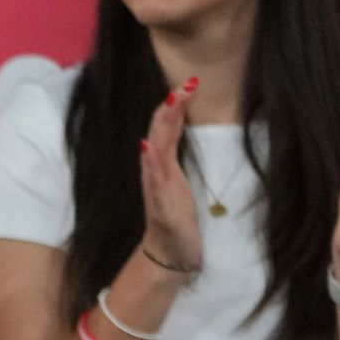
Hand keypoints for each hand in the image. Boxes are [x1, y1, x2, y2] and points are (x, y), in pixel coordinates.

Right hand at [137, 74, 206, 276]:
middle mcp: (156, 173)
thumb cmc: (177, 221)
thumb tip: (168, 134)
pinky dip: (150, 163)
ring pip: (155, 151)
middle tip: (185, 84)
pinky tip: (149, 147)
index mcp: (163, 166)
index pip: (167, 129)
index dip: (176, 106)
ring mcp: (156, 189)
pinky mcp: (161, 207)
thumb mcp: (179, 184)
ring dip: (161, 127)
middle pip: (159, 134)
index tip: (190, 83)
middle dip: (170, 108)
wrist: (169, 255)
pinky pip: (154, 182)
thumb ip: (170, 160)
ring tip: (170, 104)